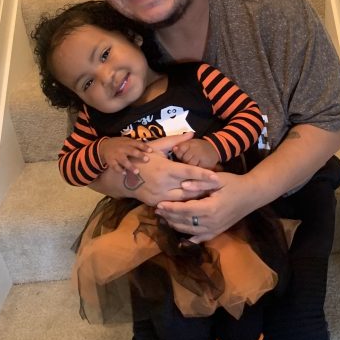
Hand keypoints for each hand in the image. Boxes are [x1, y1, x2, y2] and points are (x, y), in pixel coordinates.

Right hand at [89, 133, 221, 204]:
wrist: (121, 176)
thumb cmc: (141, 158)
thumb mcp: (156, 147)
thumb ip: (175, 141)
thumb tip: (191, 133)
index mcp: (165, 169)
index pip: (189, 172)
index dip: (204, 175)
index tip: (217, 177)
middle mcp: (163, 184)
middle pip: (189, 190)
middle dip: (204, 190)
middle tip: (218, 190)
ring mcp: (159, 196)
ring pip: (183, 201)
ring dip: (196, 199)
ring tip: (210, 197)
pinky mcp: (156, 204)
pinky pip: (174, 206)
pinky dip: (184, 204)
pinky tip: (195, 203)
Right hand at [98, 137, 151, 172]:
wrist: (104, 146)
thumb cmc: (119, 144)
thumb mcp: (126, 141)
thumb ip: (135, 144)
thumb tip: (150, 150)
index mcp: (127, 142)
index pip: (137, 144)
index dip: (144, 147)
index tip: (151, 151)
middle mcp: (122, 148)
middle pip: (131, 151)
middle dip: (139, 155)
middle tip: (147, 159)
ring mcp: (116, 155)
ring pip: (124, 161)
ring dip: (130, 166)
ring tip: (137, 172)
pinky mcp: (110, 161)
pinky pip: (115, 166)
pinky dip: (119, 170)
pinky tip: (124, 173)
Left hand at [156, 171, 255, 240]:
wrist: (252, 195)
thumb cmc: (234, 184)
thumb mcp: (217, 179)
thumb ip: (200, 183)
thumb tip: (183, 186)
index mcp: (210, 208)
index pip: (185, 210)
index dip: (171, 208)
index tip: (159, 205)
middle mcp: (211, 222)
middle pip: (185, 221)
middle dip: (169, 216)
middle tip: (157, 211)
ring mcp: (214, 229)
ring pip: (190, 231)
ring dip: (175, 225)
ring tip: (164, 219)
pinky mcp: (218, 231)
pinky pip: (201, 238)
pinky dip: (190, 239)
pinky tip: (181, 239)